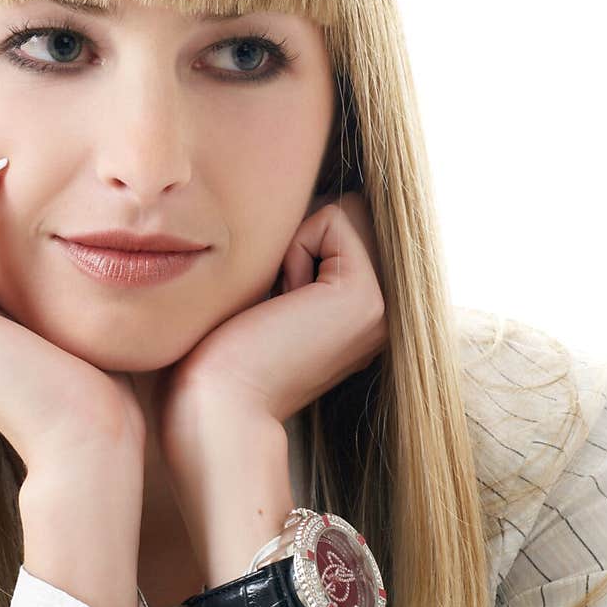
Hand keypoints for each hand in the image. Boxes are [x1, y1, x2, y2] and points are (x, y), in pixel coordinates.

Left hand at [155, 190, 387, 583]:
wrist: (217, 409)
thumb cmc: (222, 356)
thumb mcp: (275, 293)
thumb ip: (308, 254)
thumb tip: (316, 197)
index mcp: (370, 314)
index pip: (346, 223)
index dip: (298, 245)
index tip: (275, 306)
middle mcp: (390, 311)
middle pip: (350, 212)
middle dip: (302, 239)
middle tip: (277, 303)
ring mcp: (387, 305)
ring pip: (344, 211)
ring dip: (296, 245)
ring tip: (279, 306)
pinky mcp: (368, 296)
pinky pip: (332, 218)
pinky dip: (293, 249)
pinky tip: (281, 306)